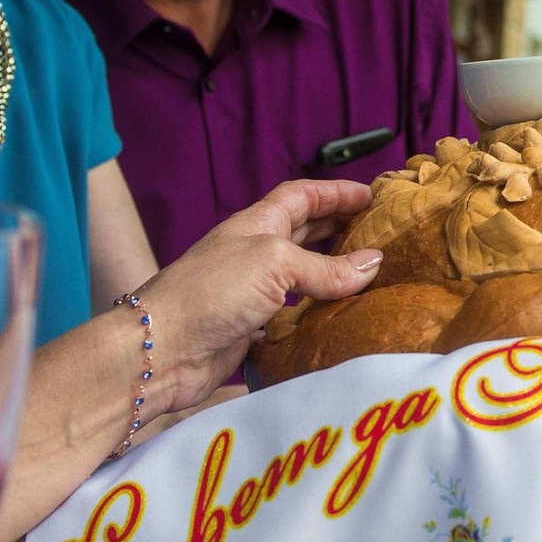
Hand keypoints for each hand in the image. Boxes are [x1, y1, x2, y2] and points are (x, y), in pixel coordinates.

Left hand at [136, 178, 377, 413]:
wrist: (162, 349)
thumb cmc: (211, 291)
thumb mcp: (275, 264)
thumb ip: (325, 267)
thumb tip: (374, 263)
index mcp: (257, 224)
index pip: (301, 197)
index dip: (334, 192)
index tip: (371, 196)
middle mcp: (255, 254)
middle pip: (304, 233)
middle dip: (339, 229)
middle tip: (379, 236)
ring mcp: (252, 293)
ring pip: (300, 277)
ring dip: (331, 275)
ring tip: (368, 279)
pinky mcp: (251, 329)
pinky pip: (291, 318)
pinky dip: (315, 317)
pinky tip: (338, 321)